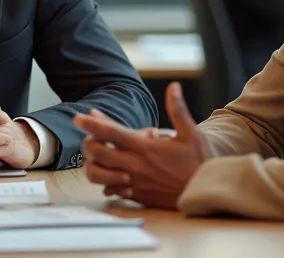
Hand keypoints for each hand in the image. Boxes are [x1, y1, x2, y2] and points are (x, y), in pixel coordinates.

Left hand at [72, 83, 208, 209]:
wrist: (205, 193)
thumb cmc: (199, 162)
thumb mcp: (191, 133)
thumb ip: (178, 110)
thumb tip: (174, 87)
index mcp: (145, 147)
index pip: (110, 133)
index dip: (92, 123)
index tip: (78, 117)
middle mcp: (135, 165)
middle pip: (98, 152)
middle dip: (89, 142)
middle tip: (89, 135)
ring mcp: (133, 182)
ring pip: (99, 174)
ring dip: (93, 163)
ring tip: (96, 155)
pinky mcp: (136, 196)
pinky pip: (111, 190)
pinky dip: (106, 182)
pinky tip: (111, 174)